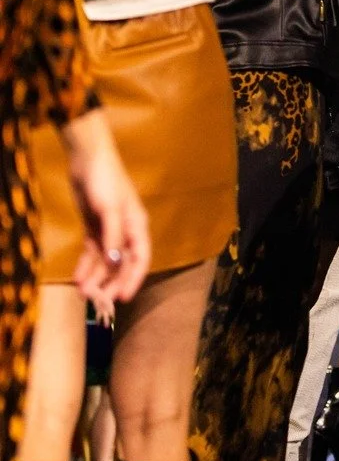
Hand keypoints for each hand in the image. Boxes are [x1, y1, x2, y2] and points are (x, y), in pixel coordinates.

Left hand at [61, 110, 150, 305]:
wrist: (87, 159)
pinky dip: (85, 265)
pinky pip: (91, 252)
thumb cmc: (105, 180)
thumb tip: (115, 265)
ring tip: (83, 292)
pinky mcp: (93, 227)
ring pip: (105, 261)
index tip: (123, 299)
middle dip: (112, 282)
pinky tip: (77, 278)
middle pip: (122, 264)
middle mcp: (125, 231)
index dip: (133, 279)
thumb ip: (112, 238)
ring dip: (96, 277)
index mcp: (136, 226)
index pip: (140, 259)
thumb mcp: (109, 209)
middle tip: (98, 301)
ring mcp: (108, 230)